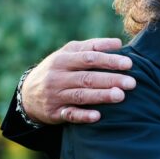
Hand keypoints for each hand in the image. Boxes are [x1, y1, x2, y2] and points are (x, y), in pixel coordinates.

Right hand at [21, 38, 135, 124]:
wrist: (27, 94)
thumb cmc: (58, 69)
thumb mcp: (69, 53)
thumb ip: (92, 46)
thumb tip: (118, 42)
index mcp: (63, 59)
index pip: (89, 58)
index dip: (109, 60)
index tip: (129, 64)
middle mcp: (58, 77)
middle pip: (87, 78)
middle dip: (111, 80)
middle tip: (132, 83)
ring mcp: (55, 95)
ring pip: (81, 95)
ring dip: (101, 96)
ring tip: (120, 96)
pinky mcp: (55, 113)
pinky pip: (70, 115)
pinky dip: (83, 116)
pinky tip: (98, 116)